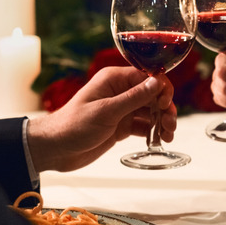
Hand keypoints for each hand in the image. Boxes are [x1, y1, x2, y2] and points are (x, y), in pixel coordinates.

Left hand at [27, 66, 176, 171]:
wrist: (56, 148)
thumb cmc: (73, 125)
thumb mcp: (107, 111)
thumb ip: (134, 97)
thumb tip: (157, 82)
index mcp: (114, 79)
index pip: (148, 76)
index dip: (161, 89)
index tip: (165, 105)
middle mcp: (120, 91)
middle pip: (153, 95)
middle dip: (165, 109)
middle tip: (169, 125)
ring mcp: (121, 109)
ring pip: (151, 111)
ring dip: (162, 122)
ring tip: (168, 135)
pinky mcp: (121, 125)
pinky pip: (143, 125)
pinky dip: (153, 132)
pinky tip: (159, 140)